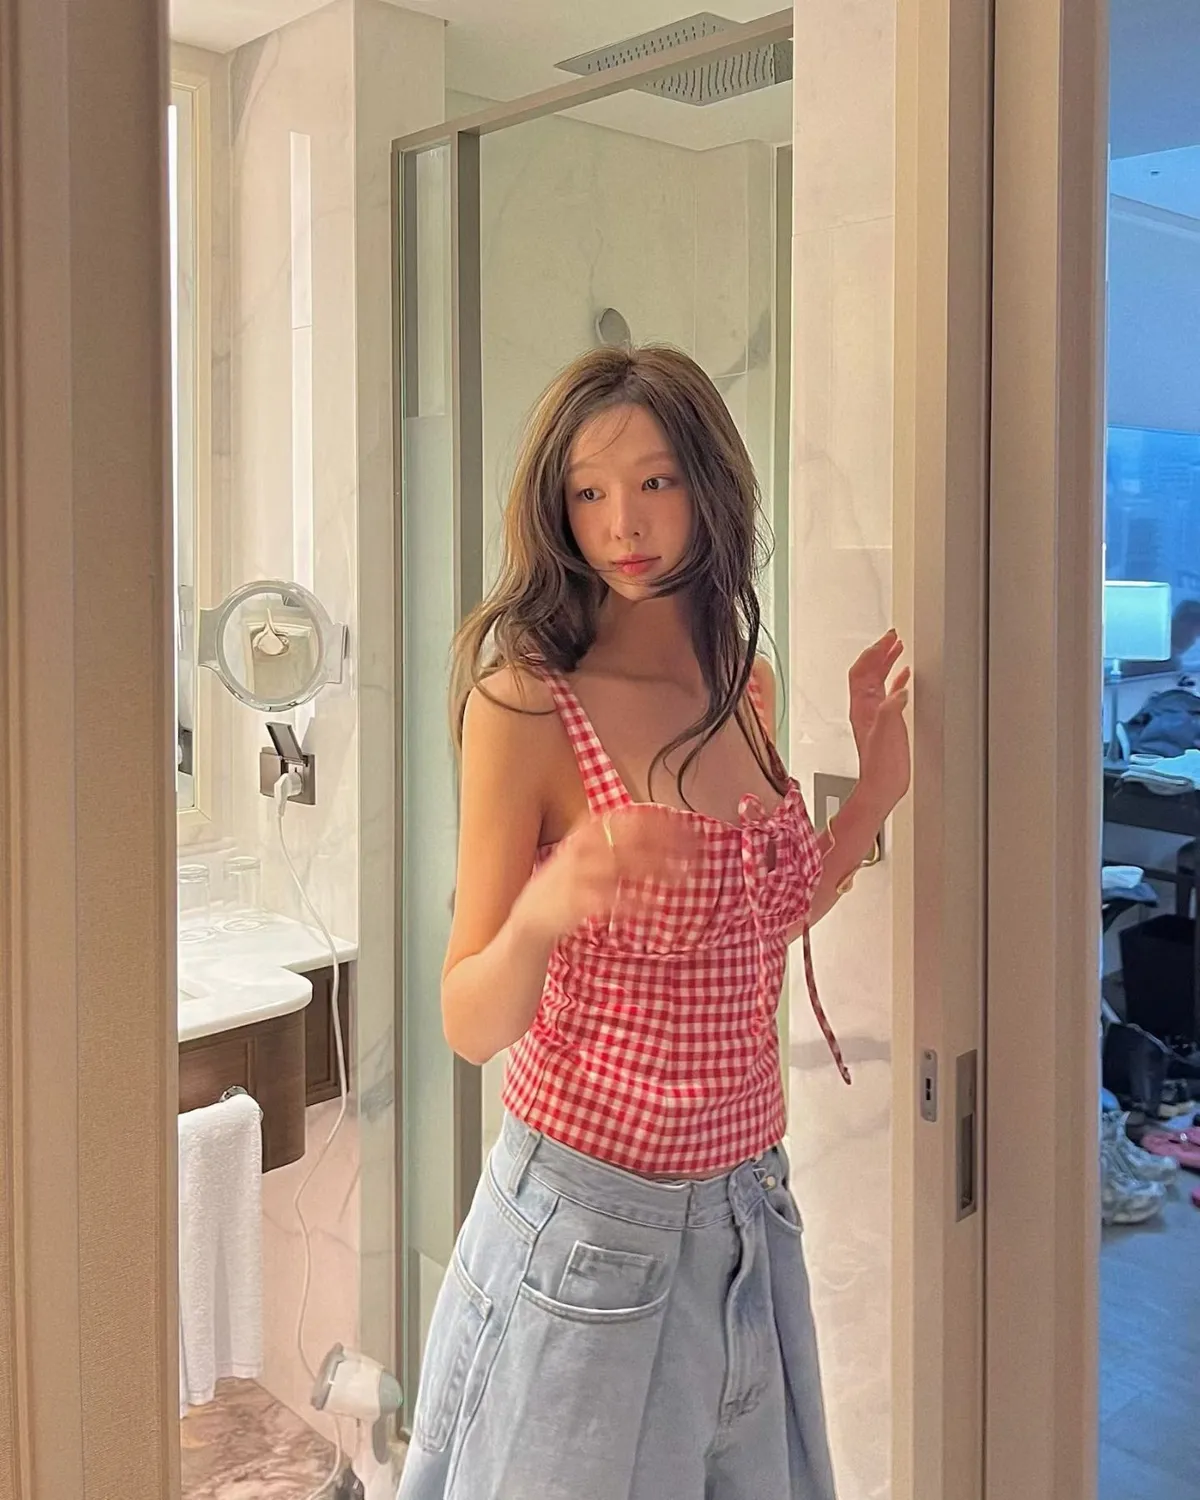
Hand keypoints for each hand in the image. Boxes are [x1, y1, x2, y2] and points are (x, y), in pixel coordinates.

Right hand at [512, 805, 698, 945]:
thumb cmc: (557, 895)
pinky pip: (609, 901)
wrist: (524, 929)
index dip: (648, 818)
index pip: (617, 819)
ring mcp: (572, 880)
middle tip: (695, 848)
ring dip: (655, 870)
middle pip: (625, 840)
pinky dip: (634, 903)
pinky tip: (656, 907)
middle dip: (661, 841)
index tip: (680, 821)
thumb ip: (604, 847)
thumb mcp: (576, 862)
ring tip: (684, 876)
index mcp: (577, 841)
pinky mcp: (572, 907)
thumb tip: (643, 834)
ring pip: (620, 867)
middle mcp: (575, 854)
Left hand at [849, 631, 911, 815]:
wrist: (881, 787)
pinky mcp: (885, 724)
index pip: (861, 670)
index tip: (886, 639)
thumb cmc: (880, 766)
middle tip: (892, 638)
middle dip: (880, 652)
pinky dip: (896, 682)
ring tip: (897, 649)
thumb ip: (891, 709)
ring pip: (878, 680)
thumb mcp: (887, 733)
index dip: (873, 652)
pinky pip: (889, 695)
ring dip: (887, 663)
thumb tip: (900, 690)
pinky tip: (904, 679)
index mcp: (862, 706)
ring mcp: (874, 715)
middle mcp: (865, 708)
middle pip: (869, 671)